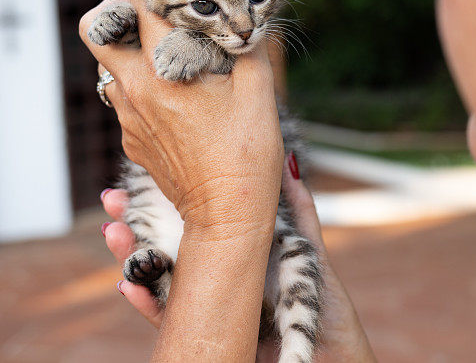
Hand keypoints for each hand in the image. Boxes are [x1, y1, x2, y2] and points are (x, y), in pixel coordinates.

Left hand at [80, 0, 283, 231]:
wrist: (227, 215)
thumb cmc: (247, 155)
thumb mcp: (259, 92)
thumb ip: (251, 47)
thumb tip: (251, 23)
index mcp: (163, 74)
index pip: (138, 8)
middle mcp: (134, 93)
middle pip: (96, 32)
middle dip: (120, 13)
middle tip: (156, 15)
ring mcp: (129, 119)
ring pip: (110, 67)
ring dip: (134, 53)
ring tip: (175, 58)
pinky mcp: (133, 140)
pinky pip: (125, 99)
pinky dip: (145, 87)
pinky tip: (181, 98)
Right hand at [102, 156, 377, 362]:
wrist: (333, 357)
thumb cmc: (325, 308)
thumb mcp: (308, 254)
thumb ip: (297, 213)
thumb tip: (287, 163)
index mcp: (237, 258)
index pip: (195, 227)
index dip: (168, 205)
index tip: (143, 180)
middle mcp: (217, 282)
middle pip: (168, 250)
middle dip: (136, 227)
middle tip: (111, 201)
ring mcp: (209, 309)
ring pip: (161, 282)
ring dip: (132, 259)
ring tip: (113, 234)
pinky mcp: (208, 335)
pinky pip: (171, 321)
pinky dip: (148, 305)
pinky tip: (128, 286)